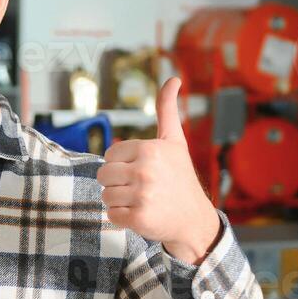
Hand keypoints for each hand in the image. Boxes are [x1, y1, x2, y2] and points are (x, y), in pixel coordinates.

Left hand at [97, 77, 220, 264]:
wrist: (194, 219)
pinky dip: (122, 218)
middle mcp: (145, 170)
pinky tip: (141, 214)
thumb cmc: (180, 177)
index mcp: (150, 149)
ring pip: (105, 195)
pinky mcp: (138, 218)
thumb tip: (173, 79)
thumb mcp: (174, 141)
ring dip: (119, 201)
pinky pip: (111, 215)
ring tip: (141, 201)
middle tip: (140, 188)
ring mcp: (142, 195)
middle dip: (116, 182)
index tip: (141, 170)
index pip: (110, 155)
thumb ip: (167, 110)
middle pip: (103, 175)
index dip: (122, 164)